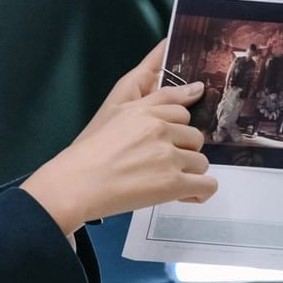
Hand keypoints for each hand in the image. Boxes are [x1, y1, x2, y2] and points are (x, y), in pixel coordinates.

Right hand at [20, 44, 217, 234]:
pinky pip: (206, 185)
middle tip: (157, 163)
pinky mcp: (174, 184)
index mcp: (143, 110)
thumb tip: (195, 88)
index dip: (178, 122)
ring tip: (162, 181)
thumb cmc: (88, 152)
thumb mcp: (112, 114)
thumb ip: (151, 99)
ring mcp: (169, 156)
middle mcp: (160, 129)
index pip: (178, 105)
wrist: (76, 183)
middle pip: (194, 135)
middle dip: (181, 149)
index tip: (175, 132)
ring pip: (201, 161)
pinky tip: (182, 194)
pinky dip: (198, 192)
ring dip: (187, 172)